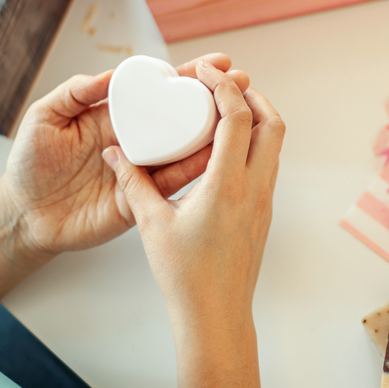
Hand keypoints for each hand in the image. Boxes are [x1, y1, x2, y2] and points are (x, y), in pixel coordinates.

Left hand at [3, 54, 249, 256]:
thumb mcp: (45, 118)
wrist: (23, 214)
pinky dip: (195, 170)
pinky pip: (172, 185)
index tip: (218, 62)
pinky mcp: (142, 201)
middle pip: (182, 117)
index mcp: (118, 118)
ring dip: (215, 132)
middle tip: (242, 83)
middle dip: (215, 99)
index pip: (159, 92)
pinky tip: (217, 155)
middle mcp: (137, 142)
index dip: (188, 76)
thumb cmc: (29, 165)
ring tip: (241, 114)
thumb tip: (111, 74)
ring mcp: (142, 171)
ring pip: (186, 150)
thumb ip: (75, 93)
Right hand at [103, 61, 282, 387]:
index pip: (239, 118)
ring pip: (274, 145)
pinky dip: (253, 144)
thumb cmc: (185, 275)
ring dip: (256, 119)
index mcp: (228, 185)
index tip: (207, 71)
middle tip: (224, 85)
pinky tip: (225, 149)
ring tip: (224, 110)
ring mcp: (264, 201)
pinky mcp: (263, 213)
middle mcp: (255, 188)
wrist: (216, 315)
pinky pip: (267, 165)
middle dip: (252, 96)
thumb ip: (132, 183)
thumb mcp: (151, 224)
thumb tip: (114, 153)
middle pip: (273, 123)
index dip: (225, 87)